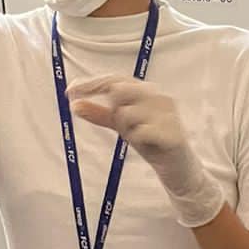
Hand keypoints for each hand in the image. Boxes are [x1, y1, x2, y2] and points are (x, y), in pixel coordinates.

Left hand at [66, 75, 225, 228]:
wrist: (179, 169)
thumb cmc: (152, 142)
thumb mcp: (122, 126)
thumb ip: (100, 114)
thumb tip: (74, 104)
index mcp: (147, 90)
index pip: (114, 79)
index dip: (91, 84)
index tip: (69, 92)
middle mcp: (159, 96)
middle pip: (119, 91)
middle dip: (115, 112)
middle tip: (125, 128)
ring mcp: (167, 114)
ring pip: (127, 114)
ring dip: (127, 130)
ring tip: (142, 139)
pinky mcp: (172, 133)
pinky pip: (140, 132)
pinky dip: (138, 140)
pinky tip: (149, 145)